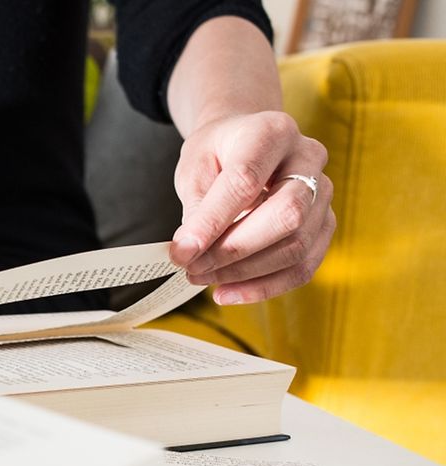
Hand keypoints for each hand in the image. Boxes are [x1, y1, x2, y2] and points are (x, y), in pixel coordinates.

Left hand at [169, 111, 333, 304]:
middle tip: (192, 268)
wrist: (247, 145)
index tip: (180, 252)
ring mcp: (323, 192)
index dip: (212, 222)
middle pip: (287, 215)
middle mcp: (308, 158)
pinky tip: (228, 292)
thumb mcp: (196, 167)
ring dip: (245, 273)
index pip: (246, 181)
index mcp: (272, 132)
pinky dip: (265, 287)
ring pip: (297, 246)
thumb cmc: (219, 155)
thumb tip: (190, 252)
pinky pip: (304, 266)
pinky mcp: (325, 223)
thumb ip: (198, 207)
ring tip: (203, 278)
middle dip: (234, 250)